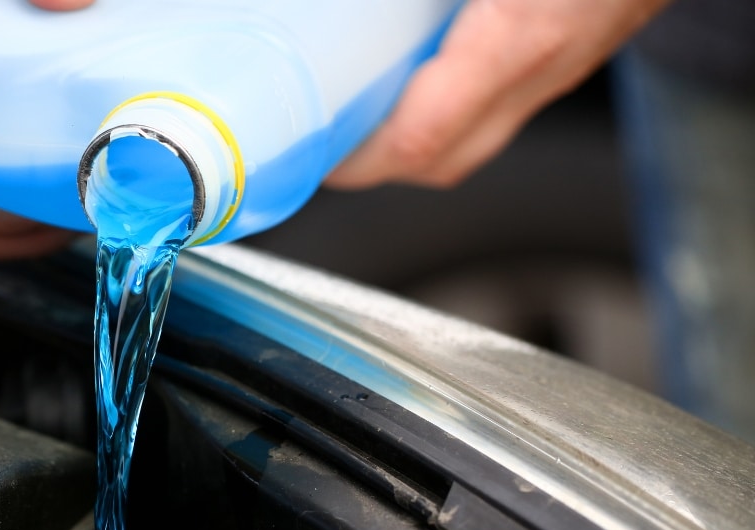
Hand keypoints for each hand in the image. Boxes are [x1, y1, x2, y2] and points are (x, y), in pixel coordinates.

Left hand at [326, 0, 668, 188]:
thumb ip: (414, 6)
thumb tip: (347, 11)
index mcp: (518, 37)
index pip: (420, 137)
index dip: (355, 157)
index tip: (313, 147)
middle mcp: (542, 66)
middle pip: (439, 160)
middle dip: (370, 165)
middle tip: (320, 139)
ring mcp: (559, 69)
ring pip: (467, 142)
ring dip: (404, 142)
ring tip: (354, 114)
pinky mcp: (564, 56)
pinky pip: (491, 109)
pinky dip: (441, 109)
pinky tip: (412, 75)